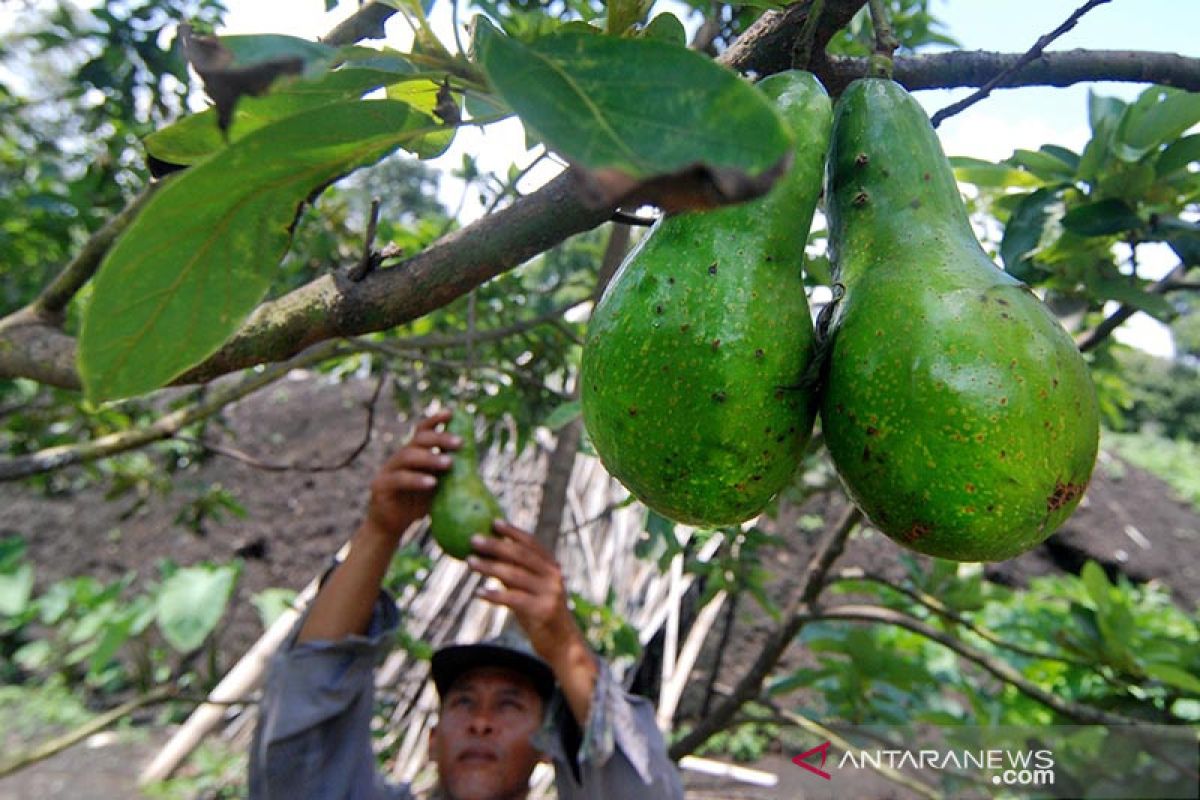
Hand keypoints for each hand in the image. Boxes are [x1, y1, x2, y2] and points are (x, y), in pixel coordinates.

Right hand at [363, 410, 461, 540]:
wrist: (390, 526)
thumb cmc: (417, 504)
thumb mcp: (436, 486)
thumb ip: (446, 473)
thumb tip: (473, 459)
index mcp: (413, 453)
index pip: (422, 431)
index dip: (435, 420)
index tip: (452, 413)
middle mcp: (399, 457)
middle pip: (418, 440)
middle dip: (440, 438)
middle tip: (460, 443)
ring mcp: (388, 470)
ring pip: (408, 456)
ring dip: (430, 458)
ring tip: (449, 463)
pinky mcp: (380, 486)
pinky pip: (399, 479)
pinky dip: (416, 479)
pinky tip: (431, 483)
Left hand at [467, 522, 584, 665]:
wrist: (563, 644)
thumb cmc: (541, 614)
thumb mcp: (531, 590)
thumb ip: (516, 573)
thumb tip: (490, 555)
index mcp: (551, 567)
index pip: (531, 543)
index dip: (513, 531)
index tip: (493, 522)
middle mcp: (553, 576)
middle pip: (520, 555)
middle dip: (495, 545)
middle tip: (473, 539)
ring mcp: (549, 593)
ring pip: (514, 575)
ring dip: (489, 567)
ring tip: (470, 562)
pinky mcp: (542, 611)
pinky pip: (513, 599)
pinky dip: (495, 595)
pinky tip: (479, 592)